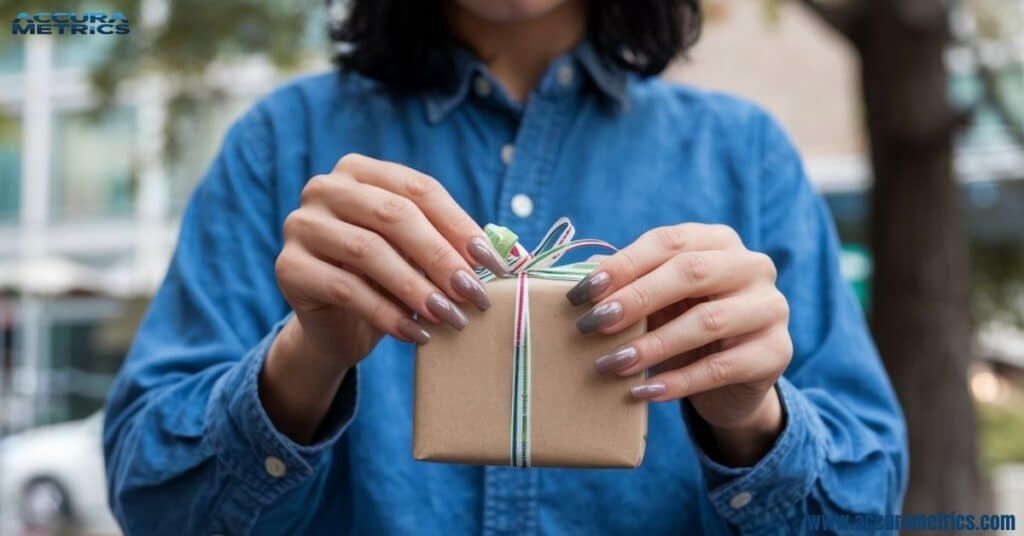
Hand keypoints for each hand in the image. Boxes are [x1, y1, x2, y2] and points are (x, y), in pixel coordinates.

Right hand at [262, 154, 508, 442]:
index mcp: (361, 170)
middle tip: (475, 295)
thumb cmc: (388, 278)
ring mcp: (301, 225)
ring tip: (450, 319)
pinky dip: (388, 314)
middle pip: (395, 216)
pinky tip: (417, 334)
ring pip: (369, 252)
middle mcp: (326, 188)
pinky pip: (345, 289)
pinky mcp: (288, 267)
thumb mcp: (420, 254)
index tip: (497, 265)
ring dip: (418, 289)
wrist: (337, 323)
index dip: (461, 226)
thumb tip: (511, 256)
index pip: (420, 190)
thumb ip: (453, 244)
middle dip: (442, 259)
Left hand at [567, 224, 791, 464]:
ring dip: (652, 345)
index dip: (623, 265)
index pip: (668, 242)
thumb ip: (627, 287)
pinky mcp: (777, 352)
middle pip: (691, 273)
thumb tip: (575, 282)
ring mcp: (771, 307)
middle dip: (636, 298)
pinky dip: (677, 381)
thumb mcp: (657, 303)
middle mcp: (752, 266)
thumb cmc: (683, 327)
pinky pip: (722, 368)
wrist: (732, 381)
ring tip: (610, 364)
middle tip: (593, 325)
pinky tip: (643, 392)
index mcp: (719, 241)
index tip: (581, 293)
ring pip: (708, 321)